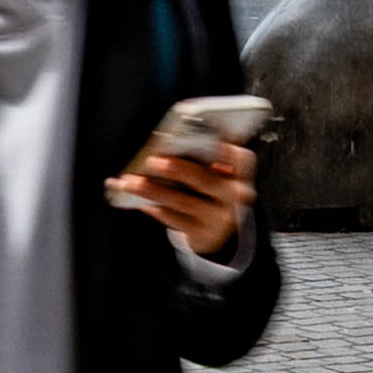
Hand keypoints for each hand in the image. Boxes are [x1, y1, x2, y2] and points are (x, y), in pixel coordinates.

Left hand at [105, 133, 253, 259]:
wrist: (217, 229)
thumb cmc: (210, 188)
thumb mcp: (215, 171)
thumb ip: (202, 156)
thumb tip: (170, 141)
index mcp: (240, 173)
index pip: (240, 157)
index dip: (226, 147)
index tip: (210, 137)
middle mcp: (235, 196)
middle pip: (206, 180)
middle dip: (178, 170)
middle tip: (154, 161)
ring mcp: (219, 218)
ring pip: (183, 202)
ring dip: (154, 191)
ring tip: (132, 182)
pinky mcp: (202, 234)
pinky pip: (174, 219)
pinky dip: (155, 208)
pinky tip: (140, 200)